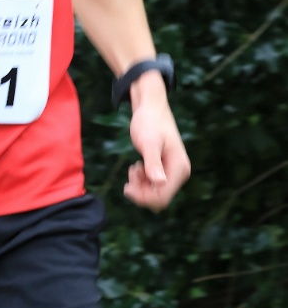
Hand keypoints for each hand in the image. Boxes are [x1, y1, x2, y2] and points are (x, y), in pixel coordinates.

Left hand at [124, 83, 190, 210]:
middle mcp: (180, 172)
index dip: (143, 197)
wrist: (150, 108)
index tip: (127, 186)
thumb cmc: (149, 122)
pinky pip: (154, 185)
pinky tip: (137, 168)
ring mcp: (174, 171)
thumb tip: (159, 183)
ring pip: (156, 193)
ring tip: (133, 169)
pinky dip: (143, 181)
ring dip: (141, 186)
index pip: (162, 197)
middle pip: (159, 199)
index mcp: (179, 168)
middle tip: (130, 176)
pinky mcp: (166, 169)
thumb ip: (153, 162)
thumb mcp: (148, 142)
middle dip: (141, 192)